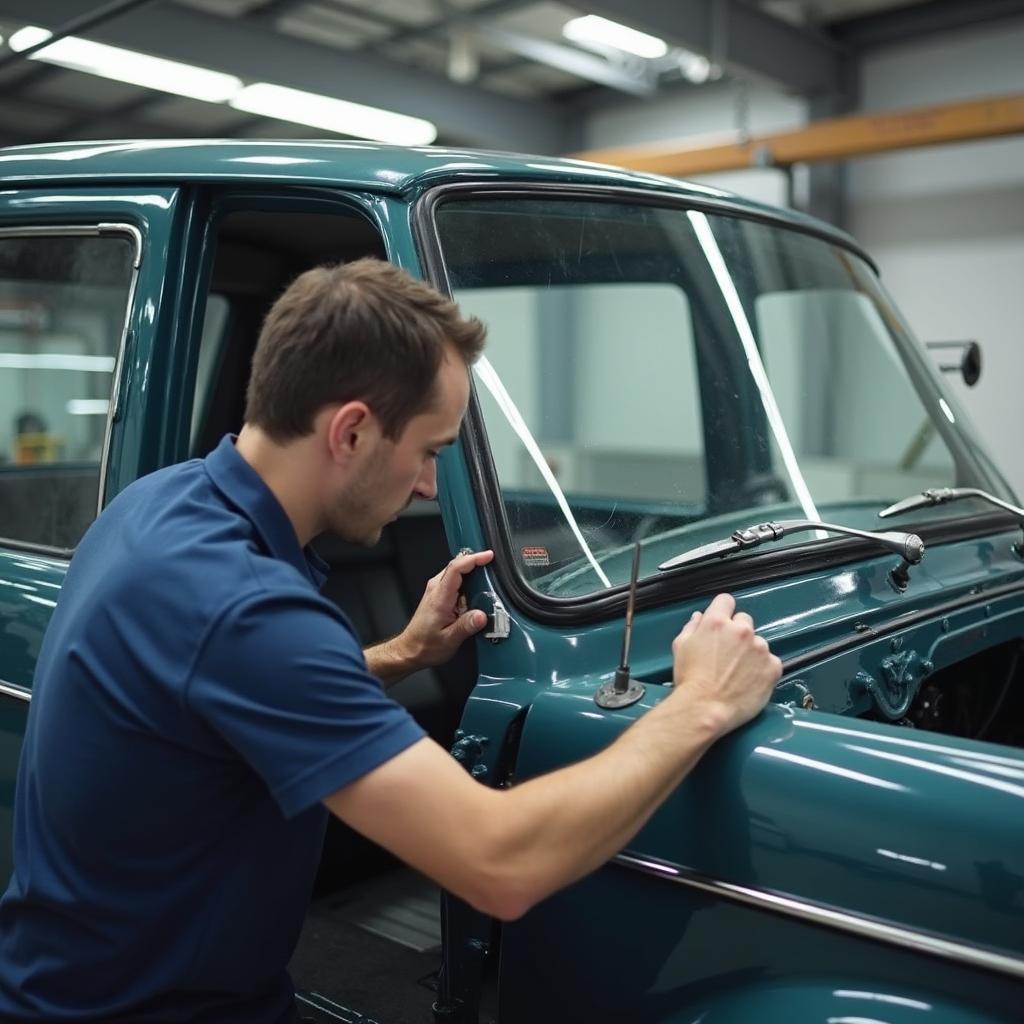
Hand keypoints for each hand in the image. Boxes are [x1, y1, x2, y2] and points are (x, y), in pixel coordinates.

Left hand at [396, 549, 495, 669]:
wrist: (409, 650)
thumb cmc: (425, 645)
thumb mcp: (449, 640)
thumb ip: (466, 627)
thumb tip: (482, 616)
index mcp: (440, 597)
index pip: (456, 568)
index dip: (473, 559)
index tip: (488, 557)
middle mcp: (436, 590)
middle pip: (457, 566)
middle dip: (477, 563)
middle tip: (495, 570)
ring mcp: (436, 591)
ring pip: (456, 572)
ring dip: (473, 573)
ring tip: (489, 583)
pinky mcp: (438, 595)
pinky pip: (455, 581)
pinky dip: (467, 582)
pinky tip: (476, 593)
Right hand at [669, 593, 781, 737]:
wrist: (705, 709)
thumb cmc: (690, 681)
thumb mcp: (681, 647)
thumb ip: (691, 627)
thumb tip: (699, 618)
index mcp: (716, 622)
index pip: (726, 601)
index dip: (723, 611)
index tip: (723, 621)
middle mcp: (741, 631)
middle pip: (744, 620)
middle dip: (737, 633)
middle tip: (728, 653)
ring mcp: (760, 648)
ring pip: (758, 642)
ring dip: (751, 652)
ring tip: (737, 672)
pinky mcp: (773, 667)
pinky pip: (771, 661)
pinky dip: (763, 669)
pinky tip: (749, 680)